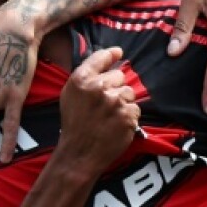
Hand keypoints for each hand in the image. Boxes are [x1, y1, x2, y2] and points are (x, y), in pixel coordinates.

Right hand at [54, 46, 139, 178]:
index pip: (102, 57)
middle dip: (115, 86)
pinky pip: (135, 109)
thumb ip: (87, 75)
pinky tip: (116, 125)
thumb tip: (111, 55)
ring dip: (123, 102)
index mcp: (81, 79)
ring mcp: (115, 102)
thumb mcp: (70, 93)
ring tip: (110, 116)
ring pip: (129, 92)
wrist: (79, 153)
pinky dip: (129, 116)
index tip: (118, 52)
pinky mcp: (128, 117)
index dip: (111, 54)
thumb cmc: (74, 122)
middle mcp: (99, 87)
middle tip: (105, 103)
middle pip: (119, 75)